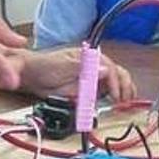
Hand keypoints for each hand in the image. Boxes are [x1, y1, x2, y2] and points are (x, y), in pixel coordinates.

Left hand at [12, 47, 136, 101]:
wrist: (31, 75)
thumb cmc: (45, 66)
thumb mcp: (62, 66)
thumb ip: (83, 68)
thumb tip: (104, 69)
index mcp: (90, 57)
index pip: (110, 68)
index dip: (115, 83)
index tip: (116, 95)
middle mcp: (95, 66)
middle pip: (118, 74)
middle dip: (124, 86)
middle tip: (124, 100)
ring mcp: (93, 78)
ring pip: (116, 82)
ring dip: (124, 91)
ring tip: (127, 102)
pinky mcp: (89, 89)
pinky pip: (106, 92)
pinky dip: (116, 96)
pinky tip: (121, 102)